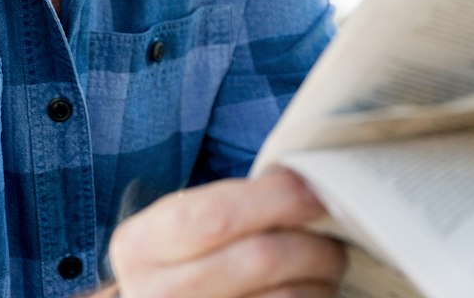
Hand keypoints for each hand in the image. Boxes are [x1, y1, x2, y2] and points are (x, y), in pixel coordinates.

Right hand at [105, 170, 345, 297]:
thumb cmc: (166, 270)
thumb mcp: (166, 234)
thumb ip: (218, 210)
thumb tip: (296, 186)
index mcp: (140, 246)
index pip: (216, 215)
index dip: (274, 199)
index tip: (312, 190)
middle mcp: (158, 293)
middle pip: (259, 259)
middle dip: (311, 244)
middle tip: (333, 238)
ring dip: (319, 282)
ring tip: (325, 268)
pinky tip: (311, 293)